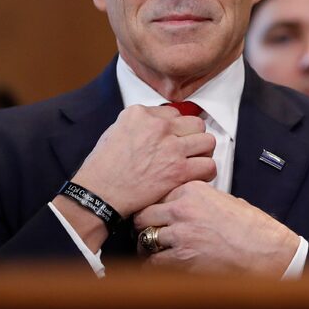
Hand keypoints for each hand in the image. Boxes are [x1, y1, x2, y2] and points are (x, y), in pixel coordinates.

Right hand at [73, 105, 216, 216]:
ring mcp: (171, 148)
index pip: (174, 113)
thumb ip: (140, 125)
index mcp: (141, 114)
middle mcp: (158, 126)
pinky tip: (195, 176)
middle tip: (187, 150)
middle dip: (193, 137)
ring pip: (207, 142)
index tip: (172, 139)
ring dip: (202, 153)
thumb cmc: (103, 168)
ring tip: (194, 162)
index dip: (175, 128)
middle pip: (195, 124)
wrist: (99, 194)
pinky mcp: (179, 170)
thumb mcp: (116, 131)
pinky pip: (209, 166)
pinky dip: (205, 172)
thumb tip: (159, 126)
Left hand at [134, 181, 298, 275]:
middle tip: (148, 232)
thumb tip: (189, 206)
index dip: (156, 207)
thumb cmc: (254, 229)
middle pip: (144, 215)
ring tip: (154, 251)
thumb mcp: (227, 201)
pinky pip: (153, 262)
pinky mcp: (181, 259)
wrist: (267, 251)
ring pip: (145, 239)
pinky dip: (154, 266)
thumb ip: (202, 201)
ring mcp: (180, 234)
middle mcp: (183, 210)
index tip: (155, 214)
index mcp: (195, 191)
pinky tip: (161, 266)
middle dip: (145, 225)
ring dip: (149, 246)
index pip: (159, 195)